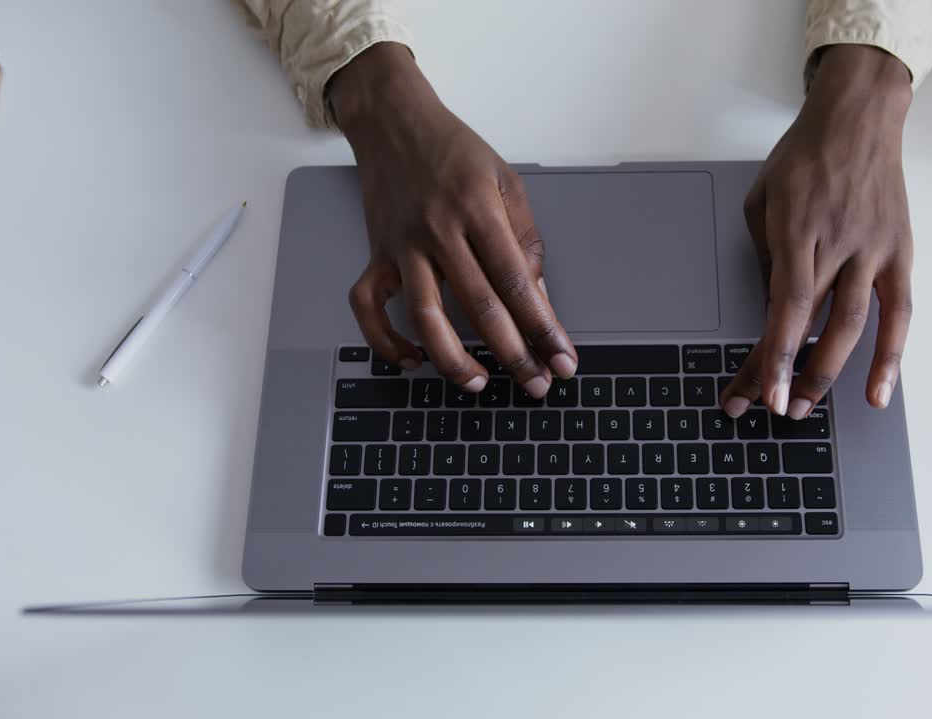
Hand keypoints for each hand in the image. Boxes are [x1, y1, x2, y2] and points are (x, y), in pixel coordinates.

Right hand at [328, 43, 576, 396]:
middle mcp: (439, 230)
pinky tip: (413, 359)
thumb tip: (538, 297)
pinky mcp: (376, 253)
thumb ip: (525, 239)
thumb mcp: (506, 181)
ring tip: (479, 384)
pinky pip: (369, 307)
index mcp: (479, 210)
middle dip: (513, 354)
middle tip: (535, 385)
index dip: (543, 328)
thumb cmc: (454, 149)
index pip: (517, 283)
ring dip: (453, 358)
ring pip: (425, 316)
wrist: (393, 120)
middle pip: (479, 307)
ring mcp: (403, 245)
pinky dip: (386, 340)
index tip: (562, 359)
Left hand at [721, 45, 914, 418]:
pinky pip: (900, 313)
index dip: (775, 357)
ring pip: (855, 326)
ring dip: (829, 373)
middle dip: (790, 374)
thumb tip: (772, 313)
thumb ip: (767, 258)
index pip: (786, 308)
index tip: (761, 394)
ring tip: (804, 407)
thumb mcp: (762, 200)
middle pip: (813, 324)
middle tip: (771, 409)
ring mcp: (873, 250)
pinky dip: (892, 356)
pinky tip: (878, 392)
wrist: (858, 117)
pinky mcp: (900, 253)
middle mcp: (838, 243)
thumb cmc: (803, 157)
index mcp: (798, 230)